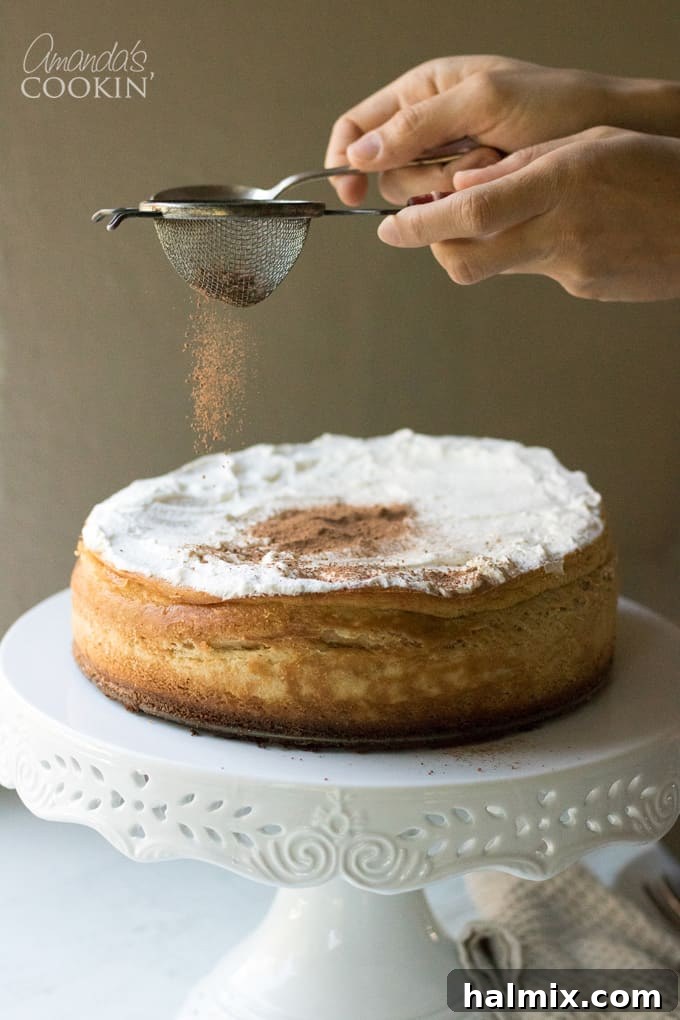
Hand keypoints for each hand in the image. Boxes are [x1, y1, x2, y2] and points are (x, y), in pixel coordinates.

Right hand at [325, 55, 679, 206]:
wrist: (604, 136)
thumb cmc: (555, 105)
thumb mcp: (483, 101)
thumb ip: (419, 124)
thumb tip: (360, 153)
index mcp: (424, 92)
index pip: (358, 126)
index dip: (345, 160)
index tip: (351, 192)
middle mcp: (430, 129)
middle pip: (386, 172)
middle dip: (421, 175)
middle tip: (466, 162)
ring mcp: (450, 165)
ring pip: (416, 198)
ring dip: (450, 190)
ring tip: (493, 167)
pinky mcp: (469, 194)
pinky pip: (444, 214)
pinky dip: (465, 207)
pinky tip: (495, 188)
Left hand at [375, 127, 679, 301]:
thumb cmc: (655, 168)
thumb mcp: (589, 142)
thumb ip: (519, 166)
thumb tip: (460, 186)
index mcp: (558, 183)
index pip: (468, 212)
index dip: (419, 226)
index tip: (389, 228)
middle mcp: (559, 231)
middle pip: (466, 256)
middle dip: (434, 246)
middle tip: (423, 227)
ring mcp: (571, 268)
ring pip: (495, 268)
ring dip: (478, 247)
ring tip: (503, 217)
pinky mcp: (584, 288)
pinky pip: (537, 273)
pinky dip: (529, 253)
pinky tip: (562, 231)